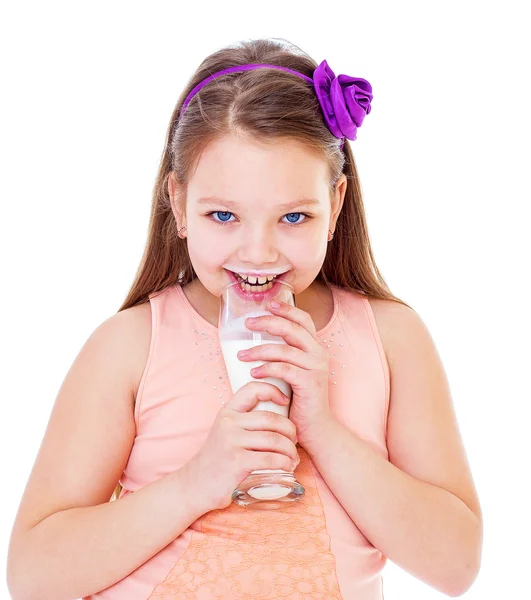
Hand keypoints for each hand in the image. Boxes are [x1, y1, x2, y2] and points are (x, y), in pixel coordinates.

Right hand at [185, 380, 298, 511]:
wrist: (195, 485)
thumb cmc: (217, 460)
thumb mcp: (225, 432)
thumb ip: (244, 422)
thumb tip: (277, 415)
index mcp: (227, 413)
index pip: (252, 389)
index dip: (273, 390)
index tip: (285, 401)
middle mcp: (229, 423)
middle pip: (271, 418)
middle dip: (290, 430)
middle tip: (295, 441)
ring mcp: (232, 441)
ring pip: (274, 439)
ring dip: (290, 450)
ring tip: (293, 458)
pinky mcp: (237, 461)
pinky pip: (270, 459)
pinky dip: (284, 463)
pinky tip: (287, 467)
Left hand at [238, 299, 334, 449]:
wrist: (315, 428)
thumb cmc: (298, 400)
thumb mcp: (291, 372)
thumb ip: (282, 357)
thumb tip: (253, 342)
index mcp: (315, 348)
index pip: (304, 320)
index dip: (287, 309)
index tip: (268, 303)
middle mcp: (319, 354)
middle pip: (292, 329)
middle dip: (268, 323)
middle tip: (248, 323)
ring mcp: (316, 368)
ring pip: (285, 349)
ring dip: (260, 349)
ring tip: (242, 355)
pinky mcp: (310, 383)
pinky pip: (284, 369)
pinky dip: (266, 368)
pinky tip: (253, 372)